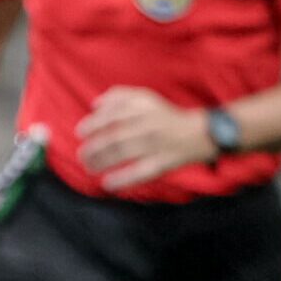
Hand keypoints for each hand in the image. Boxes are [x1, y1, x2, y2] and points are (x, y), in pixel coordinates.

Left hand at [77, 86, 215, 192]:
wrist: (201, 132)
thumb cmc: (165, 115)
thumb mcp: (145, 98)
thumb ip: (119, 96)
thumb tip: (94, 104)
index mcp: (145, 106)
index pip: (113, 114)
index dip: (93, 124)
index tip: (80, 133)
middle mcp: (150, 124)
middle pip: (116, 136)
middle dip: (94, 147)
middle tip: (81, 155)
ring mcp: (157, 144)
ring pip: (124, 153)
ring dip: (102, 162)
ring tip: (89, 168)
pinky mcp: (164, 163)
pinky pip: (141, 172)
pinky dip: (123, 179)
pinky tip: (108, 184)